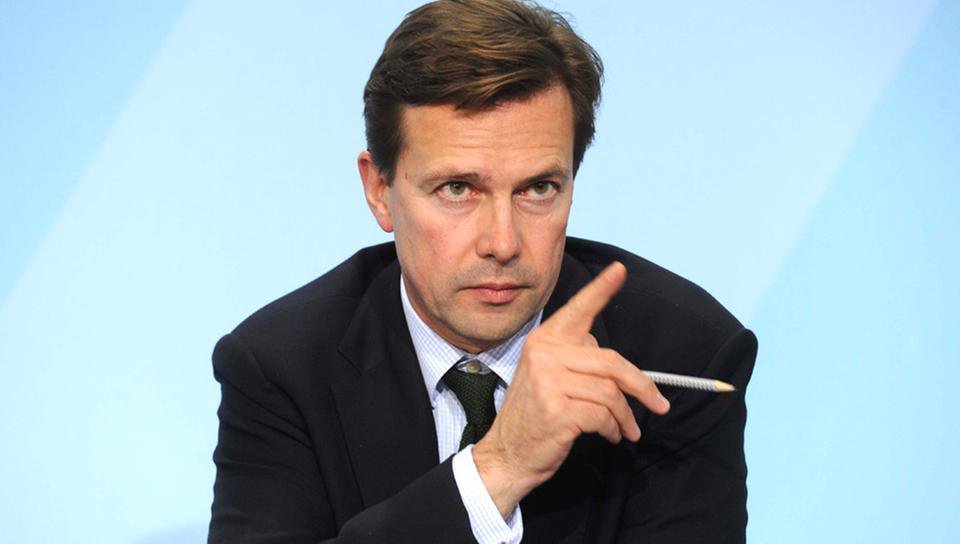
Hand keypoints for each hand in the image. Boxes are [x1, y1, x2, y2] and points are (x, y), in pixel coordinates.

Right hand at [472, 262, 670, 517]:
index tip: (620, 270)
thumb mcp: (548, 378)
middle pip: (612, 361)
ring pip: (611, 393)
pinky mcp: (557, 410)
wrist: (507, 454)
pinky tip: (608, 435)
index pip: (578, 310)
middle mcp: (544, 354)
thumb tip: (619, 366)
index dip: (601, 290)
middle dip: (642, 386)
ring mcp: (548, 382)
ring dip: (625, 416)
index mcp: (544, 340)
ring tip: (625, 429)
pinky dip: (613, 429)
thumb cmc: (534, 417)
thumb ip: (576, 361)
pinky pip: (604, 416)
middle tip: (659, 404)